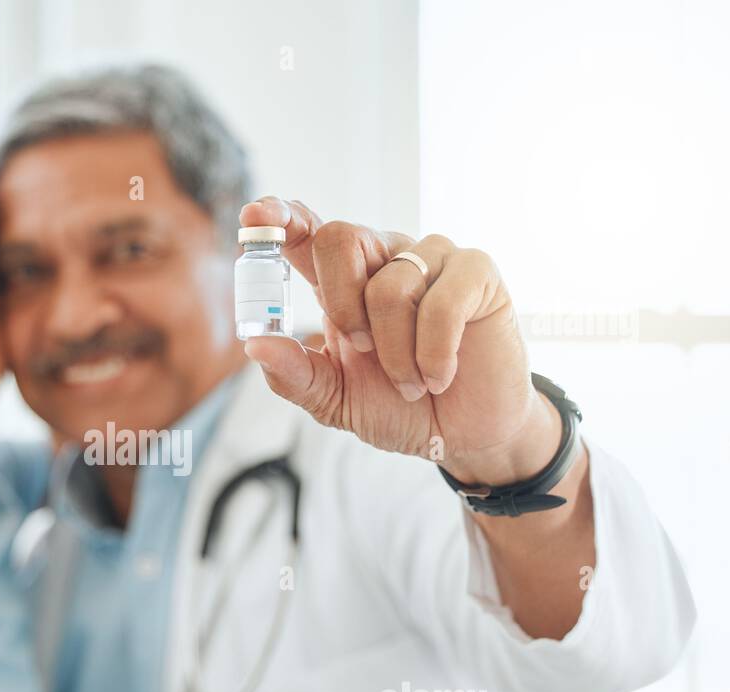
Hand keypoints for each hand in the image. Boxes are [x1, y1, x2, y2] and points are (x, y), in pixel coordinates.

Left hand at [239, 197, 559, 484]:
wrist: (461, 435)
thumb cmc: (398, 406)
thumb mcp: (334, 399)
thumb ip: (294, 374)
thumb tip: (255, 345)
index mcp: (343, 283)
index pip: (306, 232)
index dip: (280, 217)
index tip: (254, 217)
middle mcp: (383, 259)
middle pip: (339, 237)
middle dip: (342, 304)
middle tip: (362, 351)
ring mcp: (431, 259)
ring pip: (390, 284)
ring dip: (395, 353)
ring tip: (412, 382)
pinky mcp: (475, 272)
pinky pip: (441, 301)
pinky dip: (434, 353)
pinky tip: (441, 375)